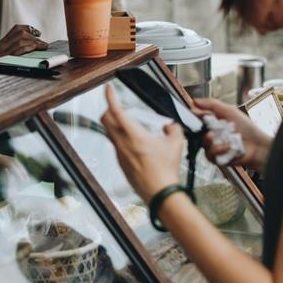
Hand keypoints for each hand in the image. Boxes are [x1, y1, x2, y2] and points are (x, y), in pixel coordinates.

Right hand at [0, 24, 47, 60]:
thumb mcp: (2, 56)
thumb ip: (13, 49)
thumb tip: (31, 46)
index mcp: (2, 42)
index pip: (16, 28)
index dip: (29, 28)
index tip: (38, 33)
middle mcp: (2, 44)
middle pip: (21, 33)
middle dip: (34, 36)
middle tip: (43, 43)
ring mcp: (3, 51)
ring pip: (21, 39)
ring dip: (35, 42)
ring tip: (43, 46)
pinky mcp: (5, 58)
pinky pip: (19, 49)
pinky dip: (30, 47)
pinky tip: (36, 49)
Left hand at [101, 85, 183, 201]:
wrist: (160, 194)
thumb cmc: (166, 171)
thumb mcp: (176, 144)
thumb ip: (173, 128)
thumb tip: (170, 125)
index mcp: (134, 136)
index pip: (116, 111)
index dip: (110, 97)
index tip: (108, 88)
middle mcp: (122, 143)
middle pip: (105, 120)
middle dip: (109, 109)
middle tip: (119, 106)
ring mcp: (119, 154)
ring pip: (109, 133)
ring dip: (115, 124)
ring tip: (130, 125)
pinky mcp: (120, 163)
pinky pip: (116, 145)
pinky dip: (121, 138)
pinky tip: (135, 143)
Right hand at [193, 98, 272, 169]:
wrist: (258, 146)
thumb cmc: (248, 129)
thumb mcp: (229, 111)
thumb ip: (212, 104)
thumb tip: (195, 101)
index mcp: (214, 122)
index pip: (198, 118)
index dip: (193, 116)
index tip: (193, 114)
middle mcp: (213, 134)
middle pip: (197, 132)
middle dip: (199, 130)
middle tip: (206, 127)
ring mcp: (215, 146)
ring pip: (203, 144)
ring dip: (209, 141)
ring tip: (215, 138)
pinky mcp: (217, 158)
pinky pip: (210, 155)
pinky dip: (218, 150)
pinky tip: (227, 147)